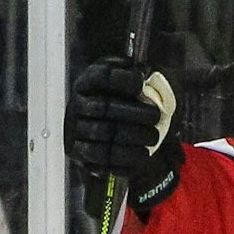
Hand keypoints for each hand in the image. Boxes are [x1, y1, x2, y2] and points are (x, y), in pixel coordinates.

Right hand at [65, 57, 182, 215]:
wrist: (125, 135)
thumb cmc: (135, 106)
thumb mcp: (145, 86)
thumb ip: (149, 78)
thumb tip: (151, 76)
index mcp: (91, 82)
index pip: (100, 76)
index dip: (120, 79)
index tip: (140, 83)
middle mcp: (79, 104)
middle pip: (103, 106)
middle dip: (134, 112)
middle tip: (156, 116)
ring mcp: (77, 129)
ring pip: (102, 132)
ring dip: (133, 135)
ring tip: (153, 136)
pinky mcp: (82, 152)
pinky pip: (101, 157)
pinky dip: (125, 155)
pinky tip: (143, 152)